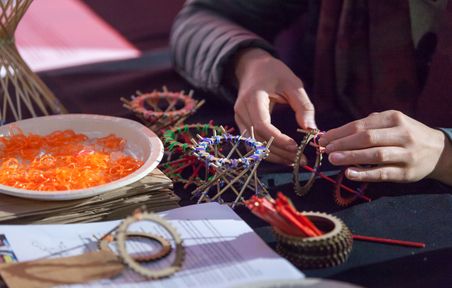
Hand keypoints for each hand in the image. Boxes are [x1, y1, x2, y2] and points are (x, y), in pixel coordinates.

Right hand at [234, 48, 315, 163]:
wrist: (253, 67)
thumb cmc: (275, 73)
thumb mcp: (293, 84)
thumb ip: (304, 106)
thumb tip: (311, 130)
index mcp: (253, 97)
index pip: (262, 124)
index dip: (277, 138)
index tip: (295, 146)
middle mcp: (241, 110)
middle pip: (257, 140)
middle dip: (279, 153)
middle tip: (301, 160)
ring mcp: (239, 118)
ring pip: (254, 146)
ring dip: (273, 156)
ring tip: (294, 161)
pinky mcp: (241, 124)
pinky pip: (253, 143)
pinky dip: (267, 152)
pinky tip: (283, 156)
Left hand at [318, 110, 451, 183]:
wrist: (438, 151)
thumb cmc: (406, 135)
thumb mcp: (392, 123)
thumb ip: (368, 125)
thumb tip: (336, 134)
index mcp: (394, 118)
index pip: (361, 125)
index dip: (340, 132)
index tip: (323, 138)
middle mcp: (402, 134)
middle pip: (367, 138)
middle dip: (343, 143)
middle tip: (325, 149)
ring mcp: (406, 154)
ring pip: (375, 155)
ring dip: (351, 157)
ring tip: (332, 159)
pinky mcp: (406, 172)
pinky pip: (382, 173)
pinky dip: (364, 174)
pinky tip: (349, 173)